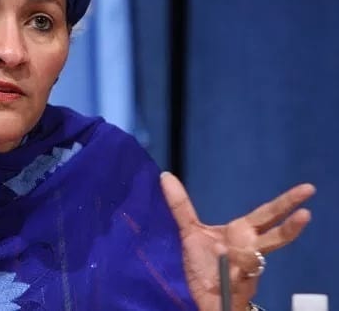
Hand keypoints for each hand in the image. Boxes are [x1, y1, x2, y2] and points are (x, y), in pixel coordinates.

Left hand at [160, 171, 314, 310]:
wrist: (204, 297)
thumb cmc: (204, 264)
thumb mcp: (189, 231)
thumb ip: (180, 206)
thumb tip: (166, 176)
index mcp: (243, 233)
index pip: (269, 214)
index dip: (287, 202)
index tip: (307, 190)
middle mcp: (251, 249)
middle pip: (277, 236)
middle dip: (291, 226)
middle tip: (306, 213)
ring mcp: (248, 270)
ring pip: (256, 260)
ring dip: (243, 255)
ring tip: (221, 248)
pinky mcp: (240, 288)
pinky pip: (240, 279)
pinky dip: (229, 270)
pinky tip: (220, 264)